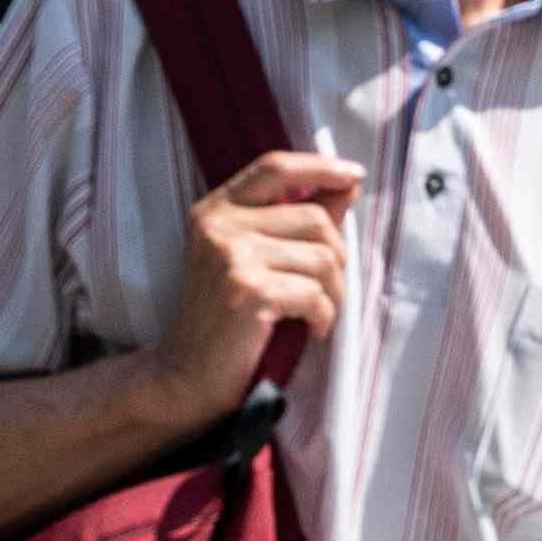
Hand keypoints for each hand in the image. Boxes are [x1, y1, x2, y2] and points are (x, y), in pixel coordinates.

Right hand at [140, 153, 363, 430]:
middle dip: (338, 259)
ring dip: (335, 294)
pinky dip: (324, 317)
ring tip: (315, 313)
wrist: (187, 374)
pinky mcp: (248, 289)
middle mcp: (219, 224)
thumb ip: (295, 220)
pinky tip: (311, 330)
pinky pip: (316, 294)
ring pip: (324, 258)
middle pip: (316, 219)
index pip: (275, 167)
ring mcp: (231, 254)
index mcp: (217, 209)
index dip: (320, 167)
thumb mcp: (254, 259)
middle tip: (326, 291)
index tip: (354, 176)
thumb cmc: (229, 319)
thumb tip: (348, 185)